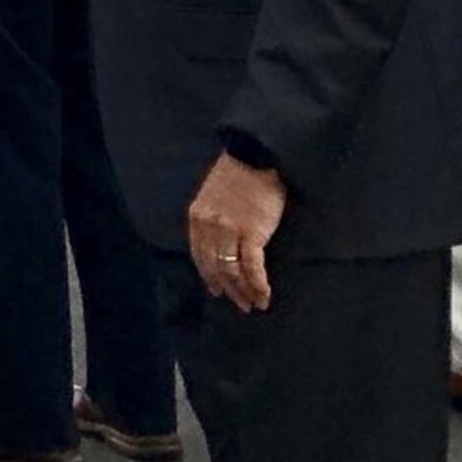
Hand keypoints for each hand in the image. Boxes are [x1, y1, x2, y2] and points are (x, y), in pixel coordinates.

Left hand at [185, 154, 284, 313]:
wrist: (255, 156)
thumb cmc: (239, 173)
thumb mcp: (214, 195)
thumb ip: (213, 216)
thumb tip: (220, 237)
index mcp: (197, 217)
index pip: (199, 255)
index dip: (208, 275)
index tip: (217, 289)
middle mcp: (209, 227)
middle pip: (215, 267)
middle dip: (227, 289)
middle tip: (239, 304)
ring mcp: (229, 232)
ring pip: (232, 271)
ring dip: (244, 292)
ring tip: (254, 305)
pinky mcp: (251, 234)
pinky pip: (252, 267)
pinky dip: (258, 285)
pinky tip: (264, 296)